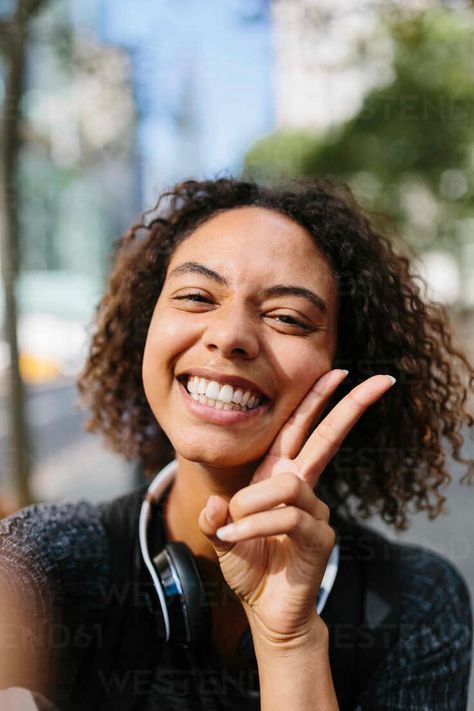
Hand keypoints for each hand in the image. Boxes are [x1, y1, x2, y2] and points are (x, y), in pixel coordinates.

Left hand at [198, 370, 395, 644]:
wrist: (264, 609)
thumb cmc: (248, 564)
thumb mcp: (222, 536)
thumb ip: (216, 518)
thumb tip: (217, 507)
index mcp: (278, 475)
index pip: (300, 429)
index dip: (317, 400)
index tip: (339, 372)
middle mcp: (300, 487)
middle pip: (328, 438)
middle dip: (350, 407)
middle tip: (379, 380)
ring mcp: (314, 511)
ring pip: (287, 485)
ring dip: (253, 502)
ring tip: (234, 524)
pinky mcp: (319, 537)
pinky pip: (286, 517)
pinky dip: (255, 525)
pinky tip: (237, 537)